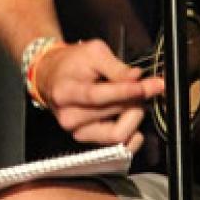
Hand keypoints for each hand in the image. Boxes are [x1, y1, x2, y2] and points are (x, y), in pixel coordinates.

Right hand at [36, 39, 164, 151]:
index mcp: (66, 92)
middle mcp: (70, 118)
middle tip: (145, 86)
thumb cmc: (71, 64)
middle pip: (113, 114)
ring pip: (118, 133)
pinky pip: (118, 146)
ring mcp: (78, 132)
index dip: (125, 92)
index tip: (147, 86)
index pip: (98, 97)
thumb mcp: (93, 53)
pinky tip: (133, 120)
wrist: (52, 77)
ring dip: (133, 115)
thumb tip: (137, 77)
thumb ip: (116, 67)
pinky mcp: (88, 140)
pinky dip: (131, 134)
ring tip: (132, 99)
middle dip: (136, 99)